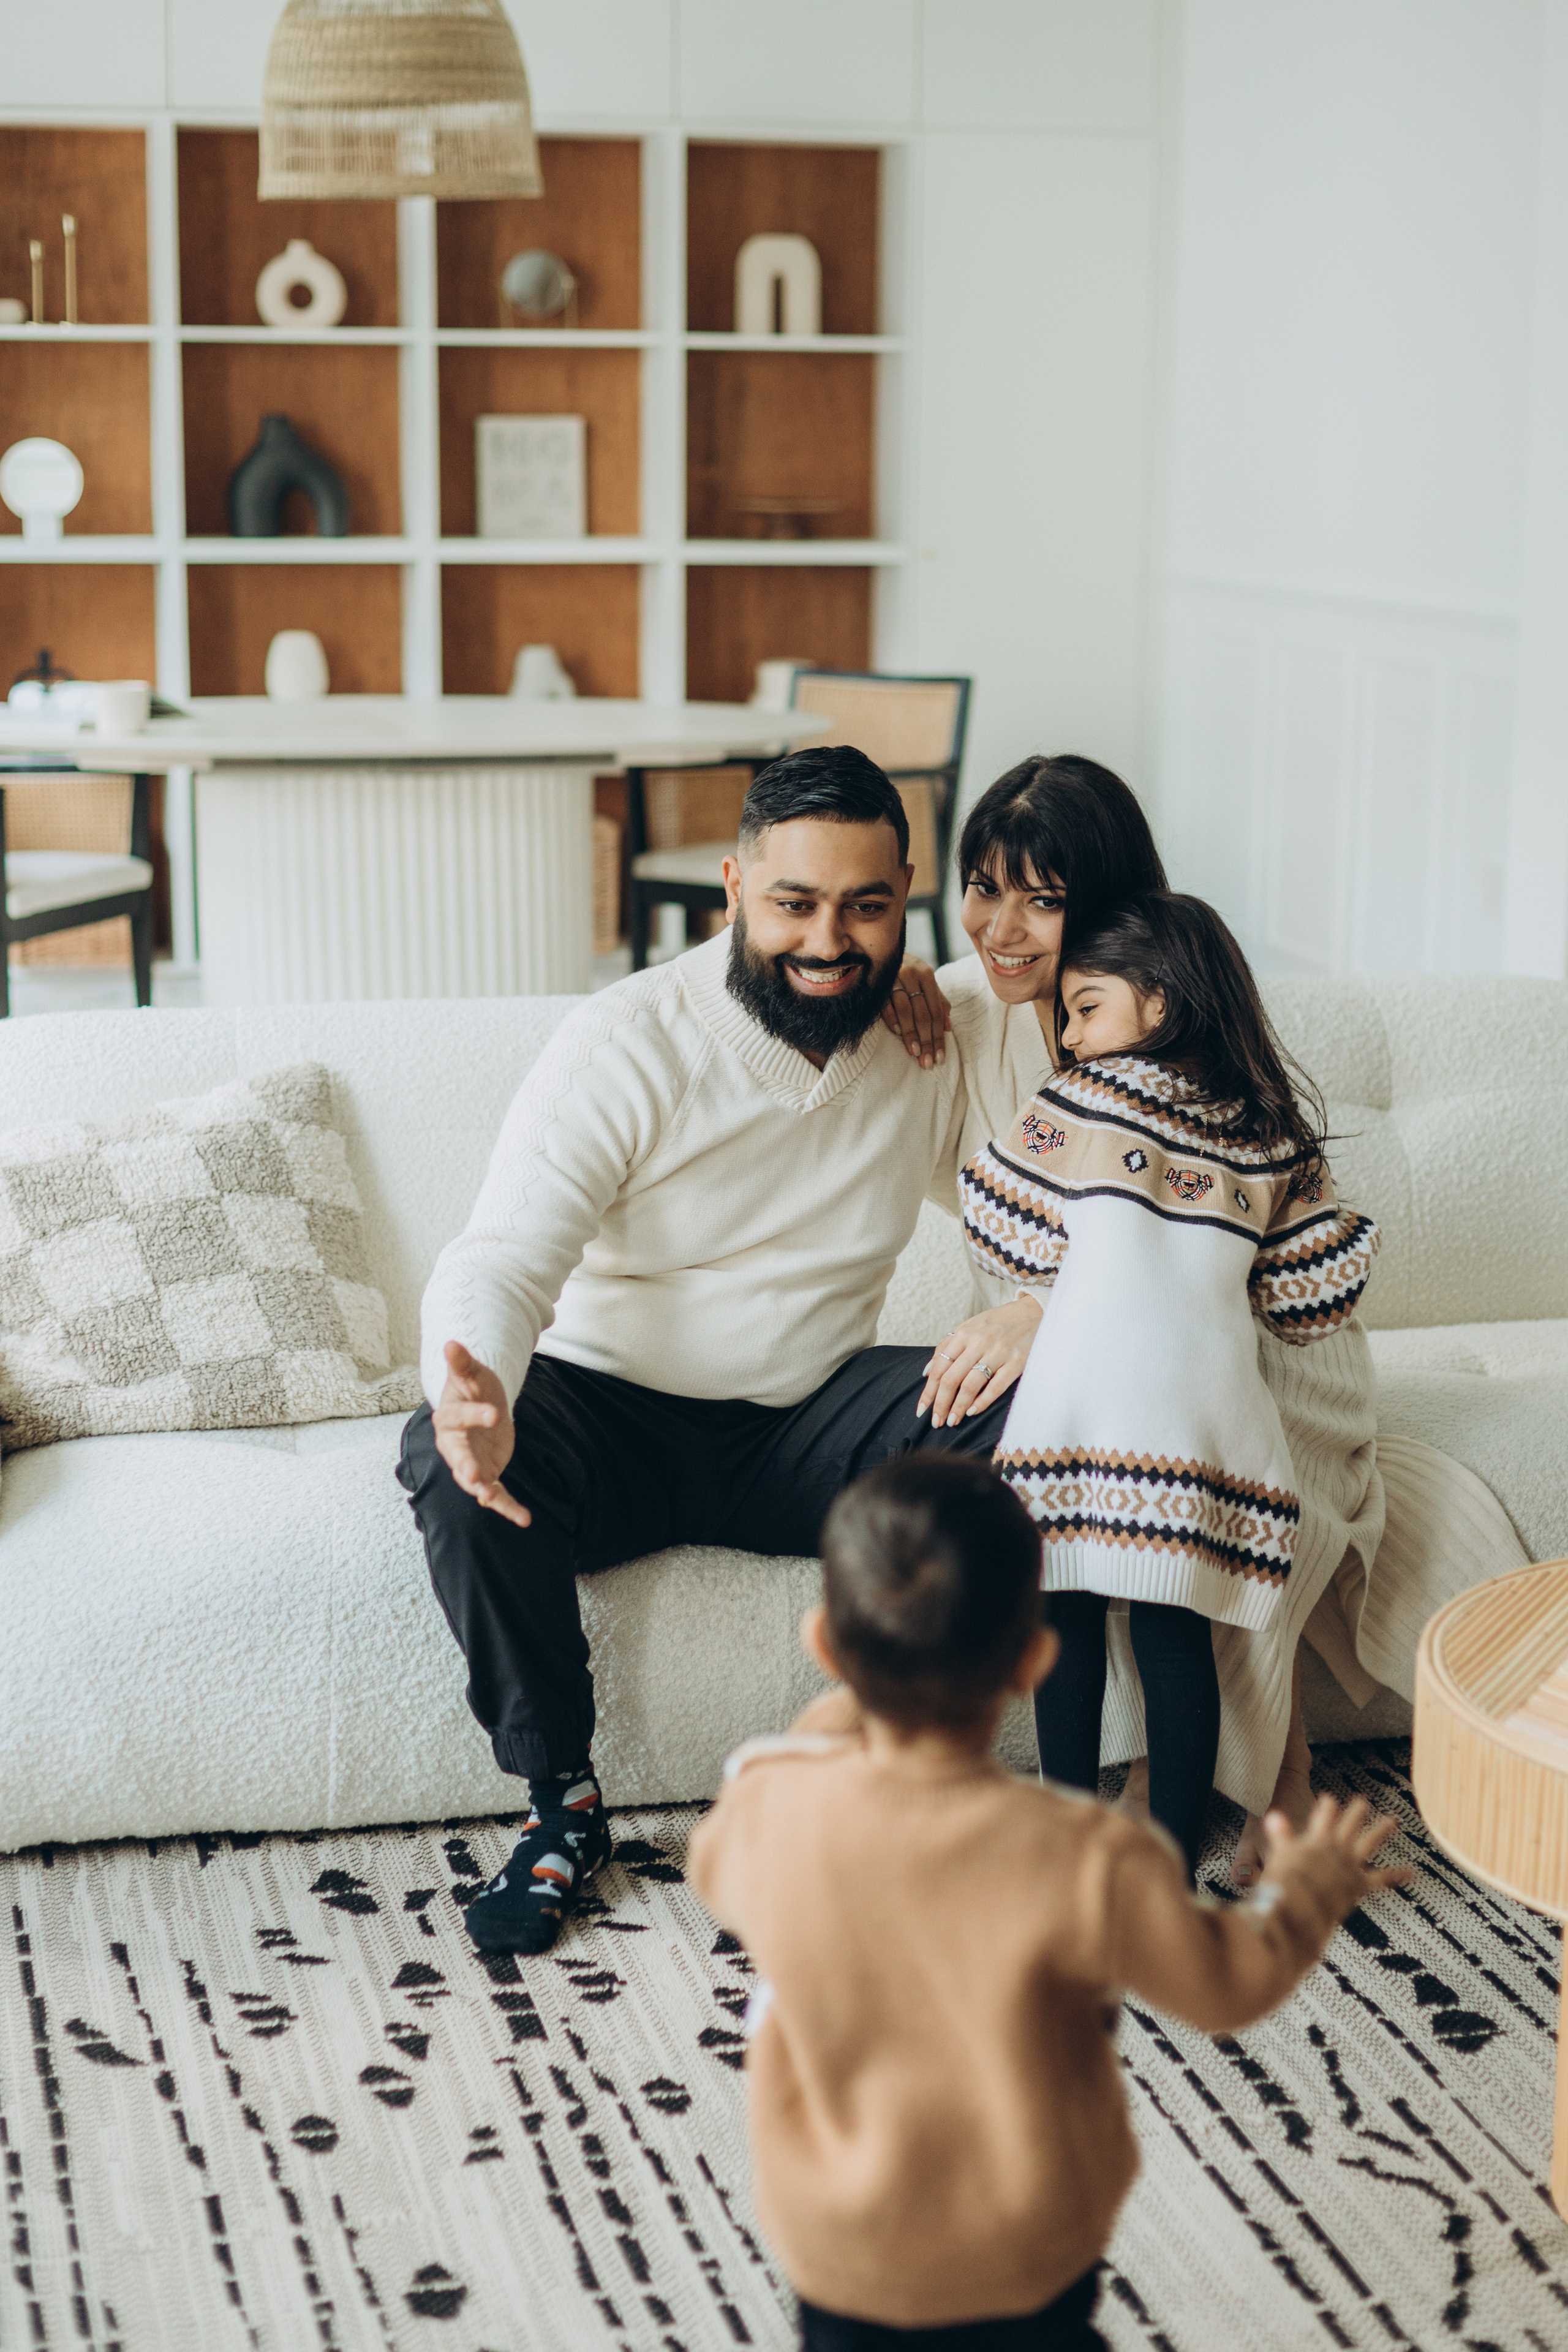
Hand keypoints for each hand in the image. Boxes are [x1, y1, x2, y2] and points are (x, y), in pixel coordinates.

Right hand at [433, 1341, 530, 1527]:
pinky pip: (496, 1494)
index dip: (475, 1415)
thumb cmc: (472, 1386)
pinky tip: (524, 1519)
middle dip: (465, 1467)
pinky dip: (508, 1507)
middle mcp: (454, 1445)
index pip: (459, 1417)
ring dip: (482, 1490)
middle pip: (458, 1457)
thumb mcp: (472, 1374)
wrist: (480, 1403)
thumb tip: (451, 1342)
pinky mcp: (487, 1474)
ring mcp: (470, 1462)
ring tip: (490, 1499)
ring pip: (472, 1481)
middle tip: (474, 1475)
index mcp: (449, 1418)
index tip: (495, 1412)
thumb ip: (461, 1363)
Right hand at [880, 956, 950, 1069]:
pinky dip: (892, 1019)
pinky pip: (885, 1005)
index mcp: (926, 975)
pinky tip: (898, 1034)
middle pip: (923, 1014)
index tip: (940, 1057)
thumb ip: (938, 1002)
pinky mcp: (876, 983)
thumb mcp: (924, 982)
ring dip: (911, 1035)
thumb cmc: (905, 971)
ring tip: (915, 1053)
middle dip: (927, 1041)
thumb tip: (948, 1027)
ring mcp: (893, 978)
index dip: (939, 1036)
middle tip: (928, 1063)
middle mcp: (911, 974)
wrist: (878, 951)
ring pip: (906, 1011)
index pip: (936, 1011)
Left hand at [918, 1297, 1042, 1426]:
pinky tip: (972, 1411)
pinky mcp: (1016, 1363)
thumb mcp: (969, 1327)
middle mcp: (978, 1342)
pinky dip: (982, 1401)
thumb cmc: (998, 1323)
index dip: (929, 1391)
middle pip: (951, 1379)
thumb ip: (947, 1346)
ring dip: (958, 1407)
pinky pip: (996, 1387)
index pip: (939, 1367)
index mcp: (964, 1334)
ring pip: (971, 1385)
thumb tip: (927, 1373)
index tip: (922, 1409)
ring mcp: (998, 1353)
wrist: (1034, 1313)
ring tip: (953, 1421)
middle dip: (941, 1404)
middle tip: (936, 1421)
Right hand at [1258, 1794, 1411, 1920]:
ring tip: (1393, 1820)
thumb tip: (1273, 1816)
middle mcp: (1336, 1846)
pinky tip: (1411, 1872)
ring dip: (1382, 1830)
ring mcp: (1350, 1863)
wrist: (1301, 1901)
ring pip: (1370, 1841)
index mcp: (1317, 1838)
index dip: (1327, 1805)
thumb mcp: (1280, 1853)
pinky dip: (1397, 1875)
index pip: (1324, 1814)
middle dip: (1357, 1811)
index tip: (1329, 1798)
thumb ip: (1281, 1834)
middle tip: (1363, 1802)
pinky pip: (1382, 1878)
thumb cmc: (1287, 1880)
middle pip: (1350, 1822)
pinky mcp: (1359, 1882)